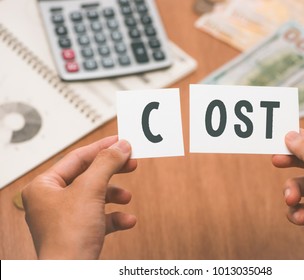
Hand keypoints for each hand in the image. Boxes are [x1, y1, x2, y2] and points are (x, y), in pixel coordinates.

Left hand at [22, 136, 137, 258]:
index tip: (120, 141)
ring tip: (127, 197)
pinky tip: (127, 220)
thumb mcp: (90, 190)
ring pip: (95, 197)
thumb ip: (106, 163)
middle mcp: (51, 201)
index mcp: (44, 187)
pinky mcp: (77, 233)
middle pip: (88, 176)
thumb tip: (121, 146)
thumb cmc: (68, 237)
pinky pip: (99, 218)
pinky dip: (115, 217)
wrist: (72, 274)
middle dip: (112, 171)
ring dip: (115, 195)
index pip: (76, 158)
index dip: (101, 147)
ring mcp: (64, 218)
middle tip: (130, 163)